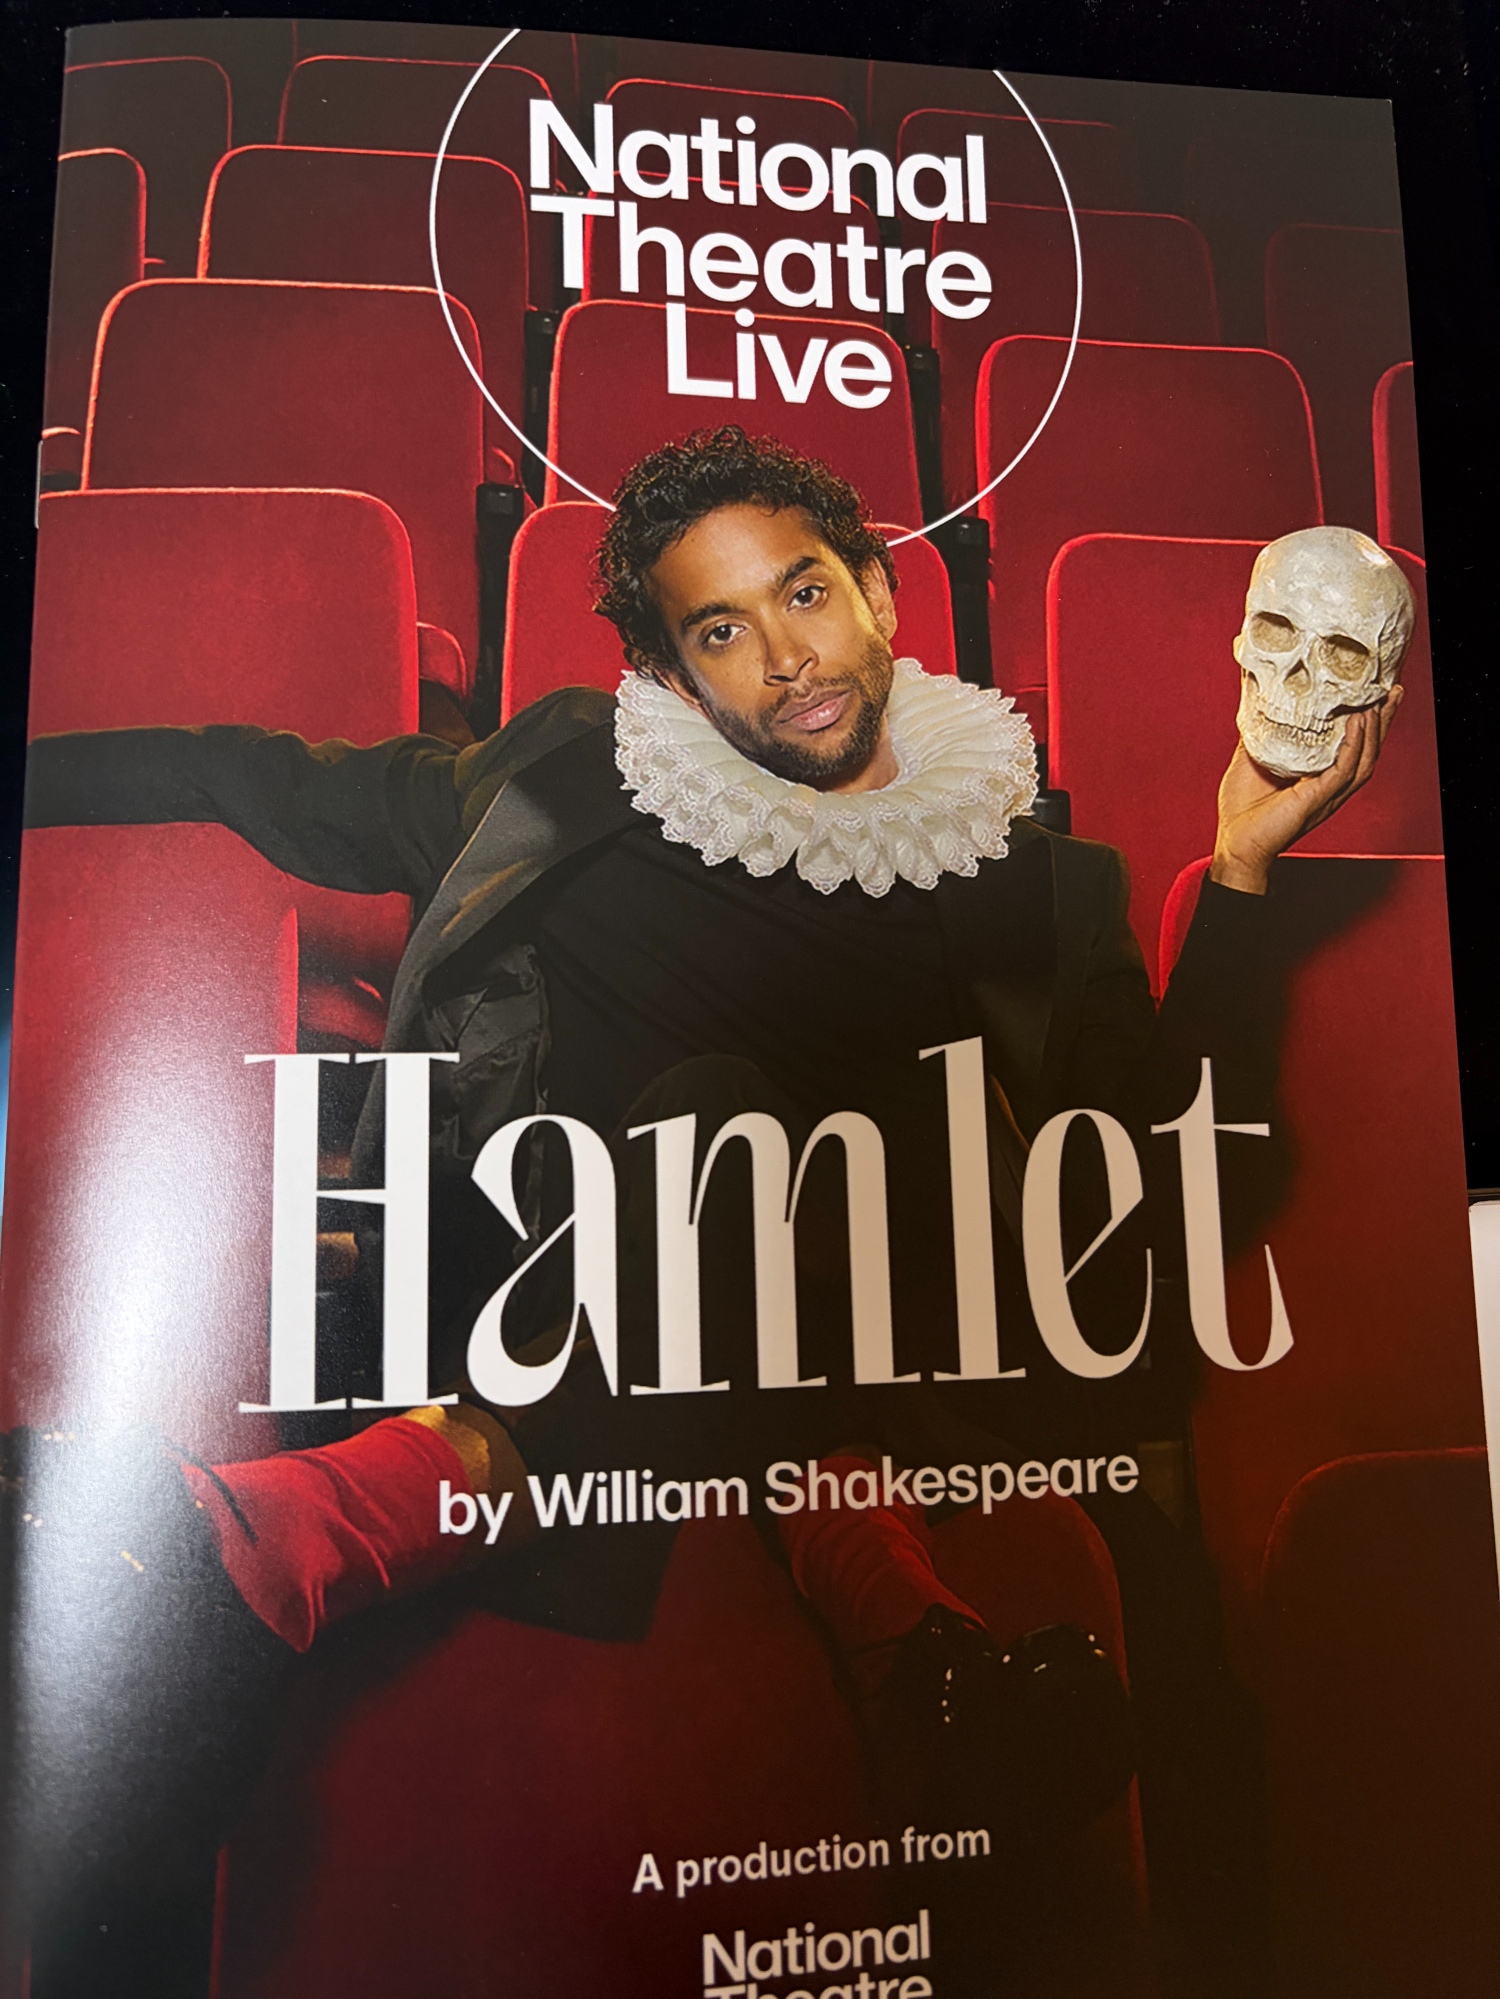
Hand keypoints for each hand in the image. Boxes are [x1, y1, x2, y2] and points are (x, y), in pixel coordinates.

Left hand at [1210, 688, 1402, 894]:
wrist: (1235, 843)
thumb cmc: (1241, 812)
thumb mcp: (1249, 760)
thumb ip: (1259, 735)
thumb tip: (1256, 706)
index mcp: (1318, 777)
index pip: (1351, 746)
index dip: (1365, 721)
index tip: (1372, 693)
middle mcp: (1330, 786)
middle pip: (1368, 750)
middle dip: (1383, 720)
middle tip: (1393, 691)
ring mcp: (1327, 794)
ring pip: (1364, 760)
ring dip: (1375, 730)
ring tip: (1380, 702)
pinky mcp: (1317, 799)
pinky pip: (1343, 771)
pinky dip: (1353, 746)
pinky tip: (1357, 723)